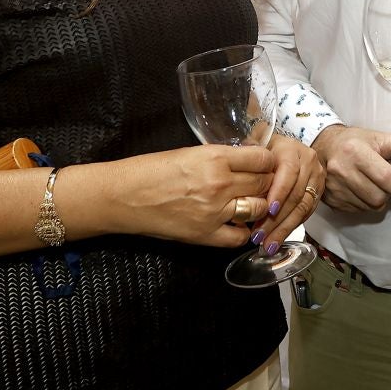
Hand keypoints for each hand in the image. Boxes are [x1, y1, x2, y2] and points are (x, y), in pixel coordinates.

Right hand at [86, 143, 277, 247]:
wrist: (123, 196)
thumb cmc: (151, 170)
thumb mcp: (190, 152)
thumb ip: (221, 158)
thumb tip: (247, 161)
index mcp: (215, 158)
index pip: (262, 159)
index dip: (267, 162)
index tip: (265, 165)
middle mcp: (220, 184)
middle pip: (264, 183)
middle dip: (267, 183)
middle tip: (261, 184)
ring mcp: (215, 212)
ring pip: (259, 209)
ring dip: (259, 206)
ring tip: (251, 203)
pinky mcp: (205, 235)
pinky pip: (240, 237)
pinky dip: (244, 231)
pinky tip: (238, 224)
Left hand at [248, 135, 325, 257]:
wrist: (290, 149)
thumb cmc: (266, 150)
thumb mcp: (255, 146)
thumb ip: (247, 158)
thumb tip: (235, 177)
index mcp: (291, 149)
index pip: (289, 171)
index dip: (279, 192)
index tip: (267, 210)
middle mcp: (307, 162)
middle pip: (295, 193)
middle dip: (277, 218)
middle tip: (260, 234)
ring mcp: (315, 177)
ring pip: (303, 207)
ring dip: (284, 228)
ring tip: (268, 243)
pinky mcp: (318, 192)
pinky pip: (306, 213)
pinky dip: (291, 227)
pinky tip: (277, 239)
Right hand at [310, 124, 390, 210]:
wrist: (325, 147)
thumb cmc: (356, 142)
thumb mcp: (380, 137)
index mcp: (356, 151)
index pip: (385, 177)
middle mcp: (342, 170)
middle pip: (378, 197)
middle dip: (389, 194)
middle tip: (388, 185)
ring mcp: (335, 187)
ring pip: (369, 207)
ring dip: (378, 200)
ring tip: (373, 185)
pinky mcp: (331, 200)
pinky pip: (357, 211)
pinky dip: (365, 204)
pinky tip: (361, 190)